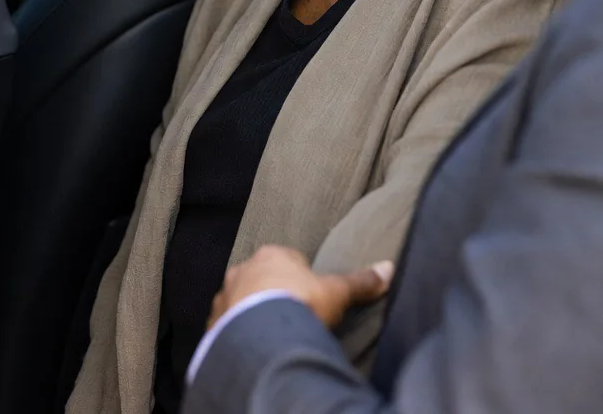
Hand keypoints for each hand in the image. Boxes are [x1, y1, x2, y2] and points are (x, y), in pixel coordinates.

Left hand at [208, 245, 394, 330]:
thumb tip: (388, 267)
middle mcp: (244, 270)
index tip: (309, 296)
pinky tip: (253, 347)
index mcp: (272, 255)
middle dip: (273, 293)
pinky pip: (226, 327)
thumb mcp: (336, 292)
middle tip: (291, 316)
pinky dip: (237, 334)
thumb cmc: (300, 304)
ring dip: (252, 313)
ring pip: (240, 301)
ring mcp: (226, 296)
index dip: (300, 278)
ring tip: (271, 335)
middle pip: (261, 278)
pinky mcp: (214, 324)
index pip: (288, 260)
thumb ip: (360, 281)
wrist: (262, 338)